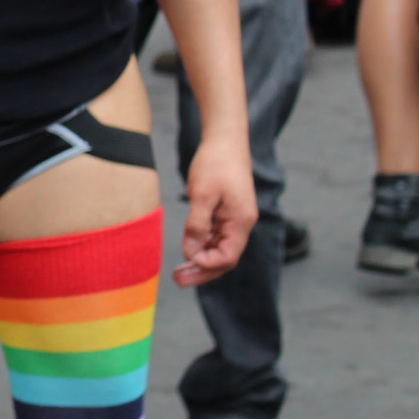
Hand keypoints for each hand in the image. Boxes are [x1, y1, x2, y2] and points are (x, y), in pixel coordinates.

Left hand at [173, 138, 257, 286]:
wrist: (224, 138)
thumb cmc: (214, 162)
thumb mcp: (201, 194)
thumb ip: (196, 225)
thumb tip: (190, 253)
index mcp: (240, 221)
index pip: (227, 257)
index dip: (207, 265)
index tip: (186, 262)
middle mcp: (242, 223)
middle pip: (225, 258)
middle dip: (202, 272)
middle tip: (177, 280)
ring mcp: (235, 218)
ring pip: (220, 249)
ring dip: (200, 261)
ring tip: (178, 272)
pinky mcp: (227, 211)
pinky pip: (217, 236)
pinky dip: (203, 246)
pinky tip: (188, 250)